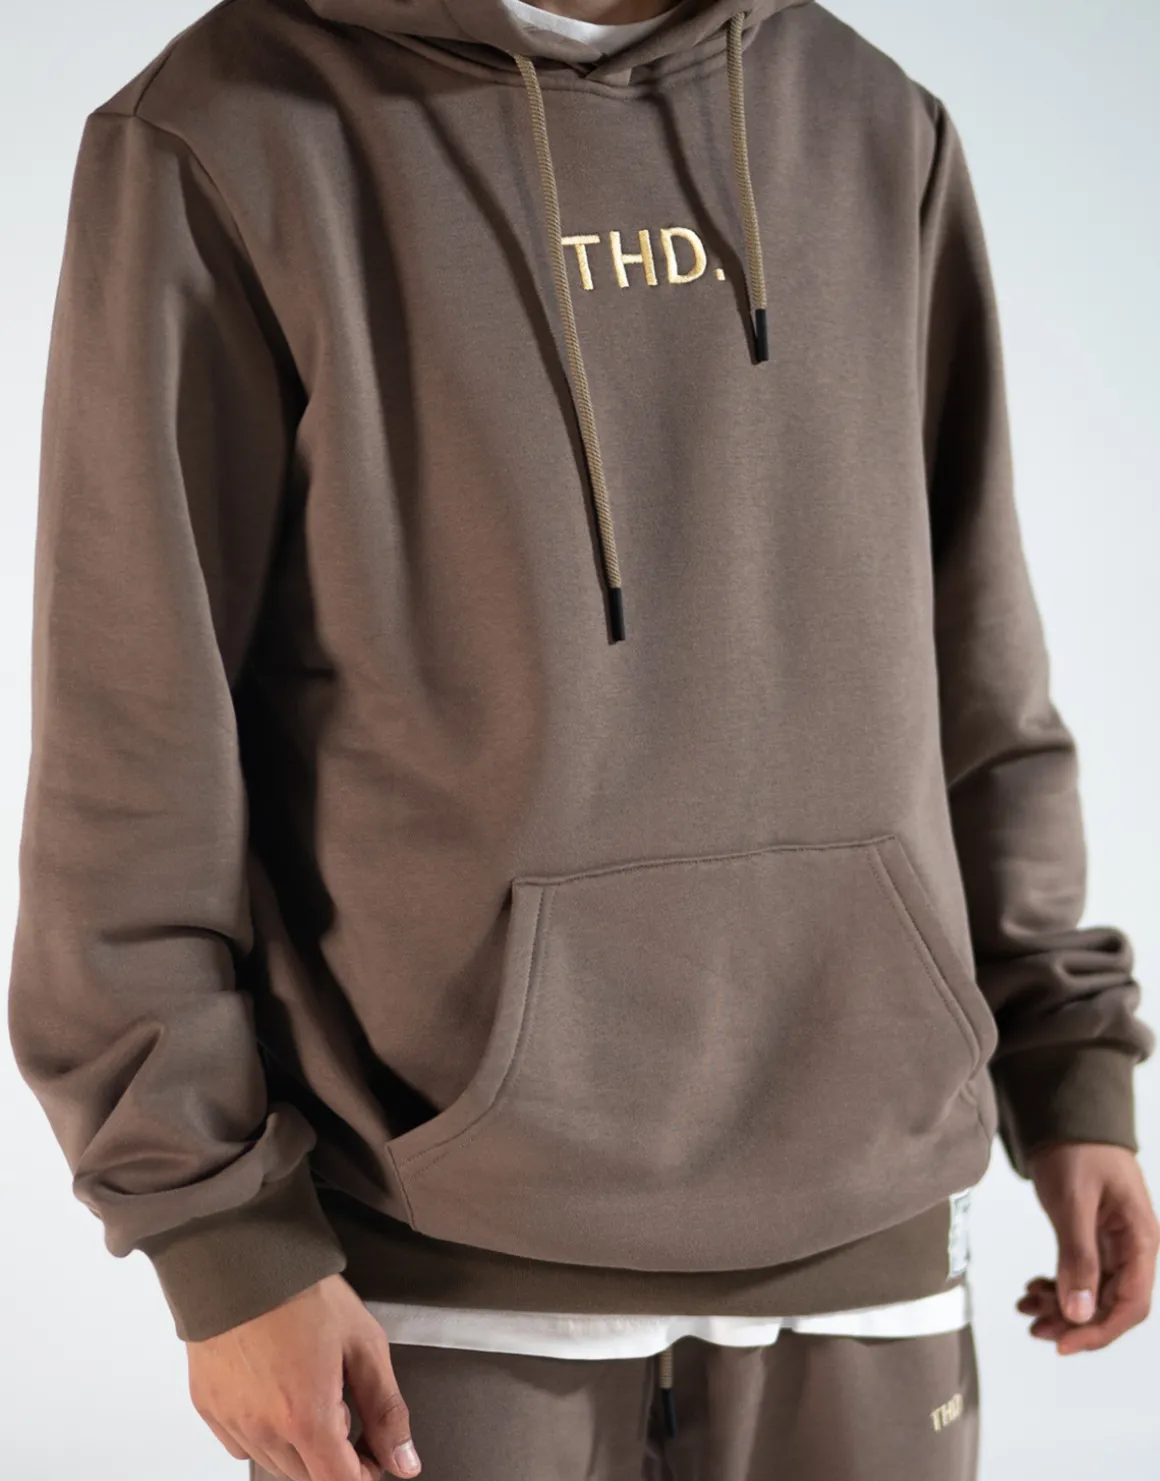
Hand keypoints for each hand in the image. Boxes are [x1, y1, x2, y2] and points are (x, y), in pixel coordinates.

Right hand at [186, 1272, 421, 1479]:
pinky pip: (241, 1444)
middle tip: (347, 1411)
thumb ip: (386, 1409)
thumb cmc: (301, 1291)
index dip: (364, 1474)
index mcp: (306, 1417)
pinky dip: (265, 1434)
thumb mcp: (363, 1343)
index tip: (373, 1454)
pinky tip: (278, 1395)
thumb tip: (403, 1460)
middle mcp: (263, 1429)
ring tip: (312, 1391)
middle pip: (307, 1479)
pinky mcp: (208, 1406)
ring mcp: (231, 1421)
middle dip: (334, 1458)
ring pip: (274, 1464)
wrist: (240, 1256)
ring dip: (300, 1447)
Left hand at [1018, 1142, 1158, 1354]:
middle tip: (1035, 1328)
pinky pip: (1082, 1273)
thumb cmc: (1076, 1149)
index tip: (1063, 1343)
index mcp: (1140, 1239)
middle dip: (1074, 1321)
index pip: (1130, 1304)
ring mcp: (1115, 1243)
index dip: (1098, 1330)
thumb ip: (1077, 1257)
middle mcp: (1133, 1246)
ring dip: (1062, 1305)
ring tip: (1026, 1309)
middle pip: (1111, 1303)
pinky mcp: (1095, 1237)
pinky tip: (1033, 1288)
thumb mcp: (1073, 1202)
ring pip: (1093, 1291)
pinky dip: (1057, 1284)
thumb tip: (1079, 1312)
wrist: (1068, 1115)